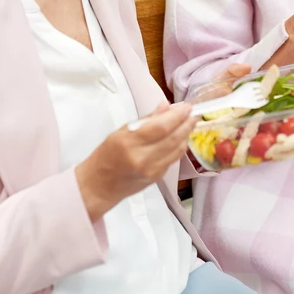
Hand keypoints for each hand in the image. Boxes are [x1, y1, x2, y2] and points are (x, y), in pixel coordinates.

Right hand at [75, 101, 195, 220]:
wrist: (99, 186)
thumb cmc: (106, 155)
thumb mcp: (120, 132)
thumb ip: (145, 120)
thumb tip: (165, 106)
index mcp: (129, 143)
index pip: (160, 127)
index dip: (177, 116)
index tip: (187, 106)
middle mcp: (143, 158)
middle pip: (173, 139)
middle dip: (186, 124)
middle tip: (194, 113)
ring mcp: (152, 170)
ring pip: (177, 150)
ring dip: (186, 135)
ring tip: (191, 122)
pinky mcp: (157, 178)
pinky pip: (173, 159)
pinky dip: (180, 146)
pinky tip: (182, 137)